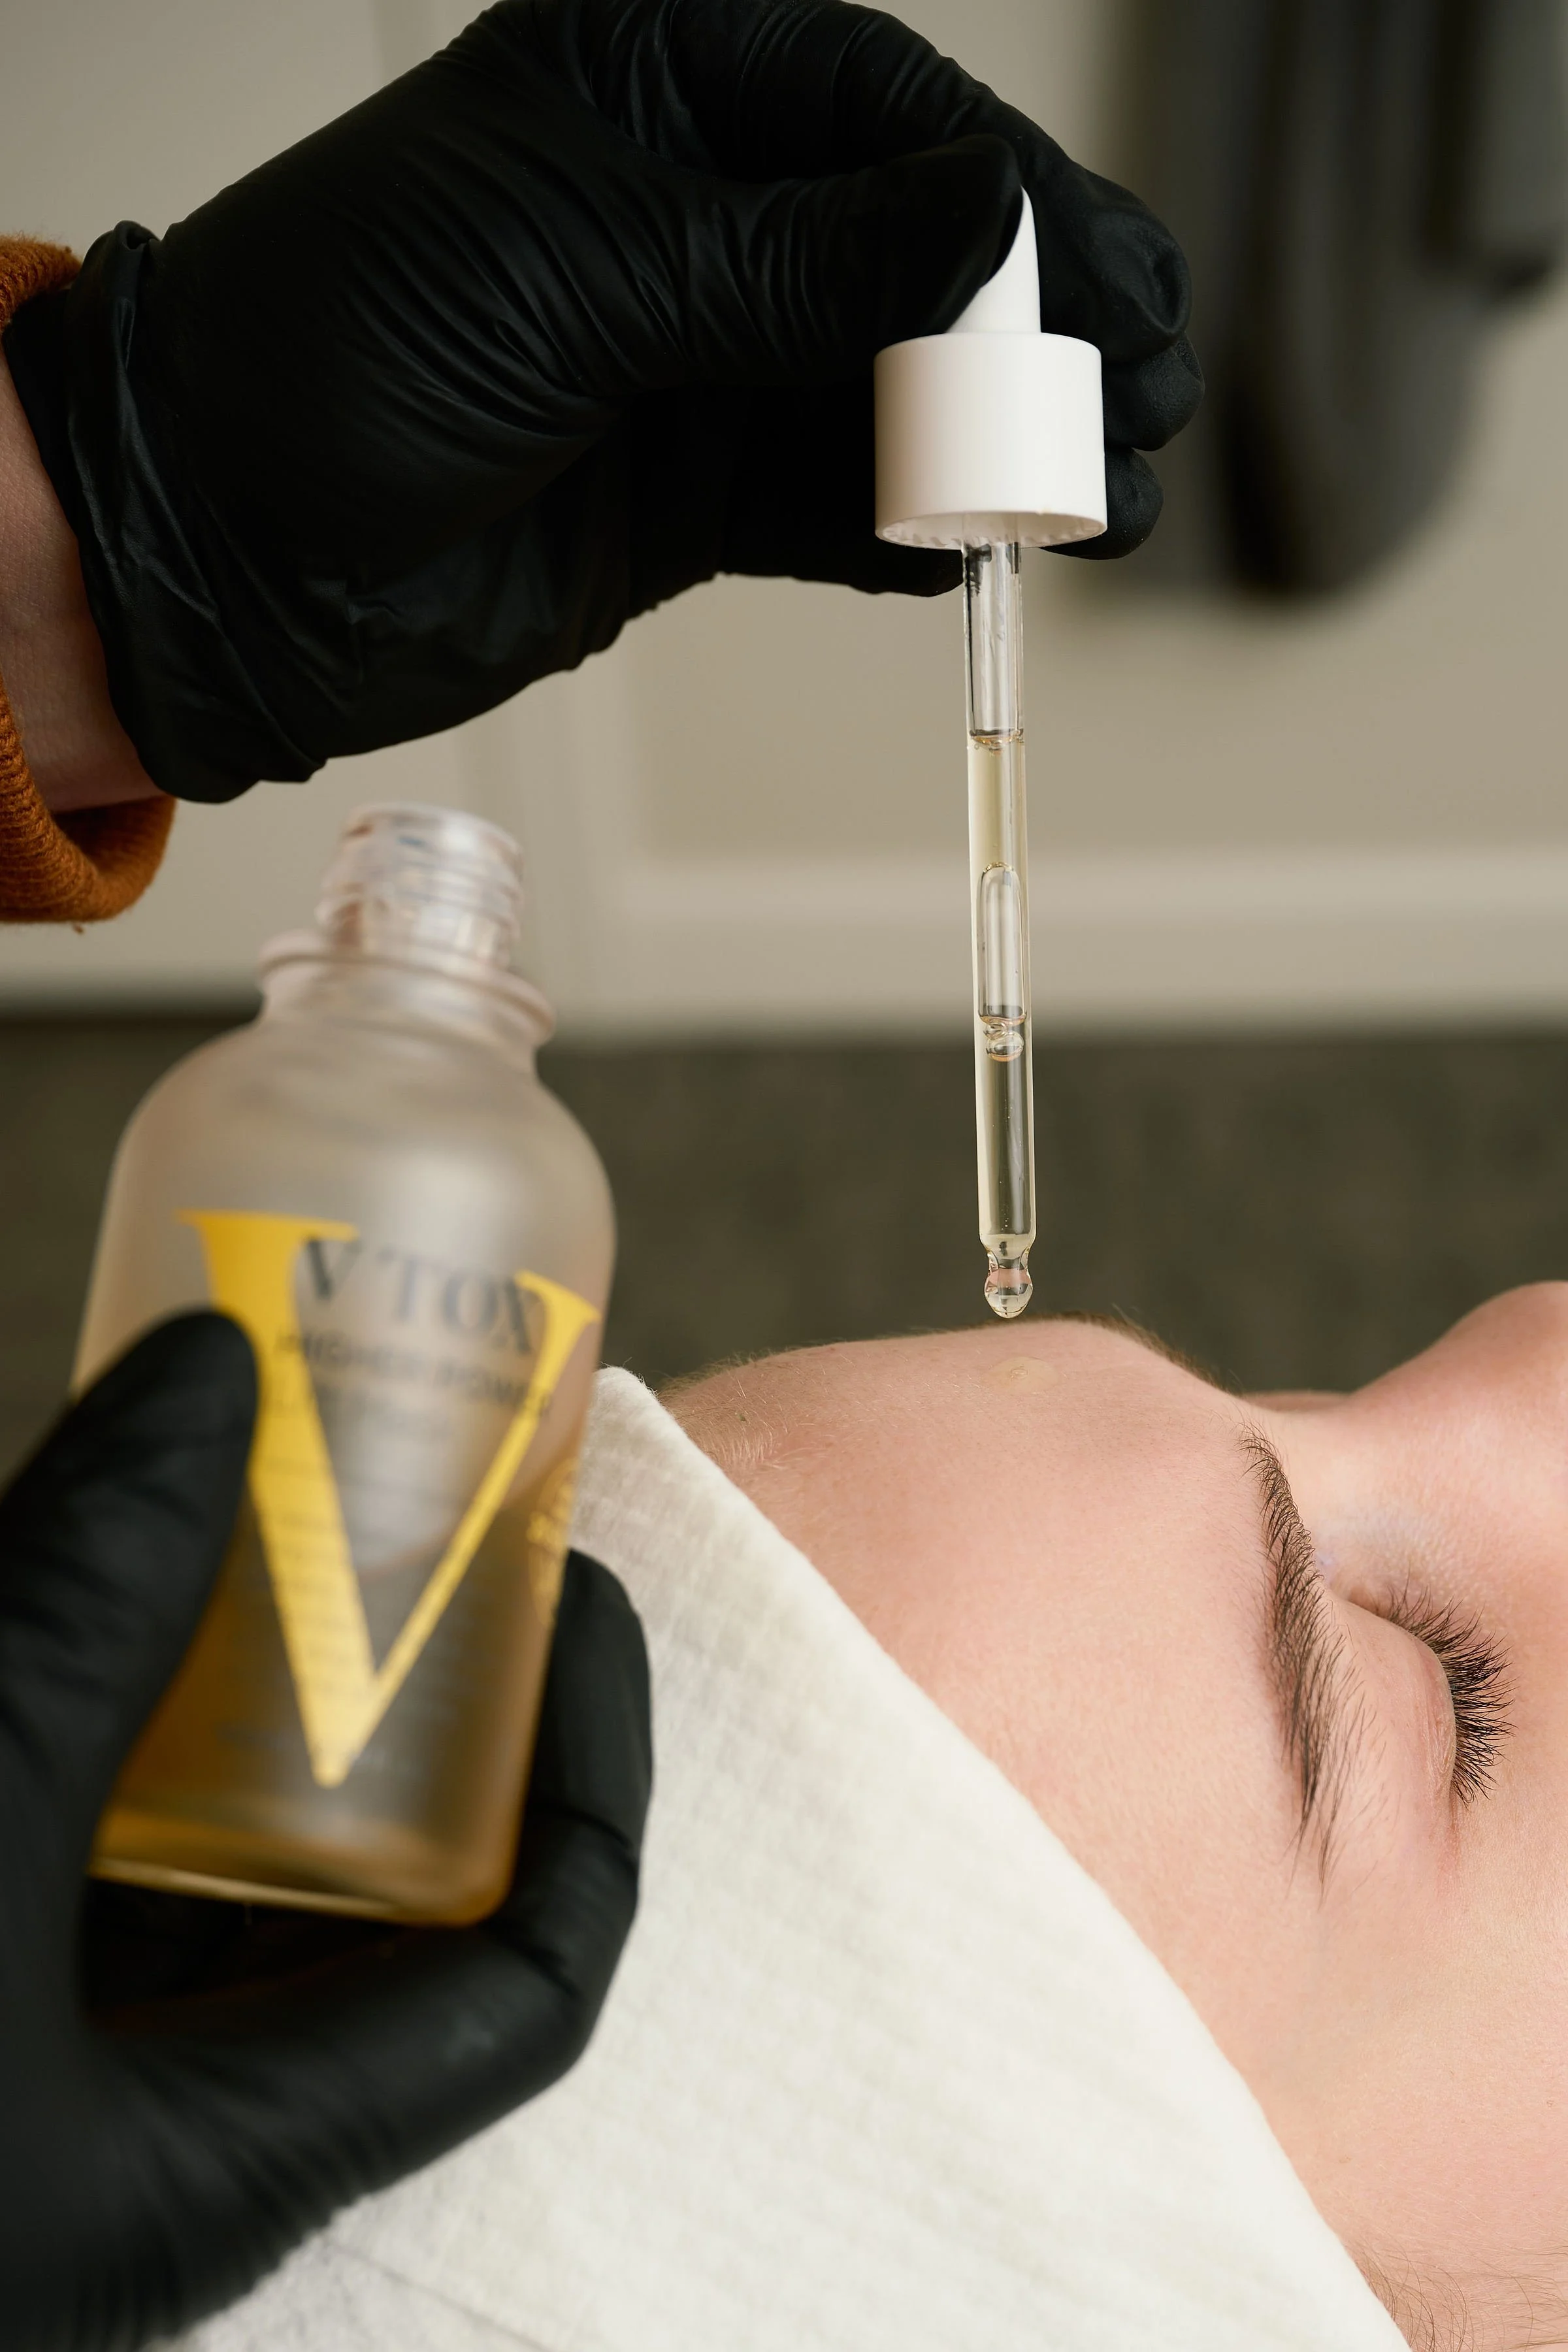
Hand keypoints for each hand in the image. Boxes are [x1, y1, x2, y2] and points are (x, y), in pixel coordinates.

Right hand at [0, 1312, 650, 2351]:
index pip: (531, 1971)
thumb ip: (81, 1616)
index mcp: (227, 2163)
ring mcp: (31, 2059)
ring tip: (245, 1478)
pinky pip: (48, 1833)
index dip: (594, 1767)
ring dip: (212, 1670)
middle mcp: (147, 2122)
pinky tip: (63, 1570)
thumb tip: (207, 1367)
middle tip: (402, 1486)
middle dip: (390, 1680)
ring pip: (180, 1846)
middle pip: (359, 1884)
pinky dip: (72, 1702)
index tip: (579, 1572)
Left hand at [2, 0, 1199, 804]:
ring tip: (1111, 501)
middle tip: (1151, 387)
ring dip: (1004, 451)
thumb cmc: (345, 348)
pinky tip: (998, 556)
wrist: (228, 545)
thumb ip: (796, 265)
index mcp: (650, 81)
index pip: (879, 109)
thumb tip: (989, 231)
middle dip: (1037, 327)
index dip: (1008, 200)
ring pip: (894, 391)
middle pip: (915, 251)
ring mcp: (695, 358)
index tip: (1111, 279)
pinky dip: (917, 534)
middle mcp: (689, 210)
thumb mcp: (584, 271)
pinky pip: (838, 504)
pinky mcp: (689, 490)